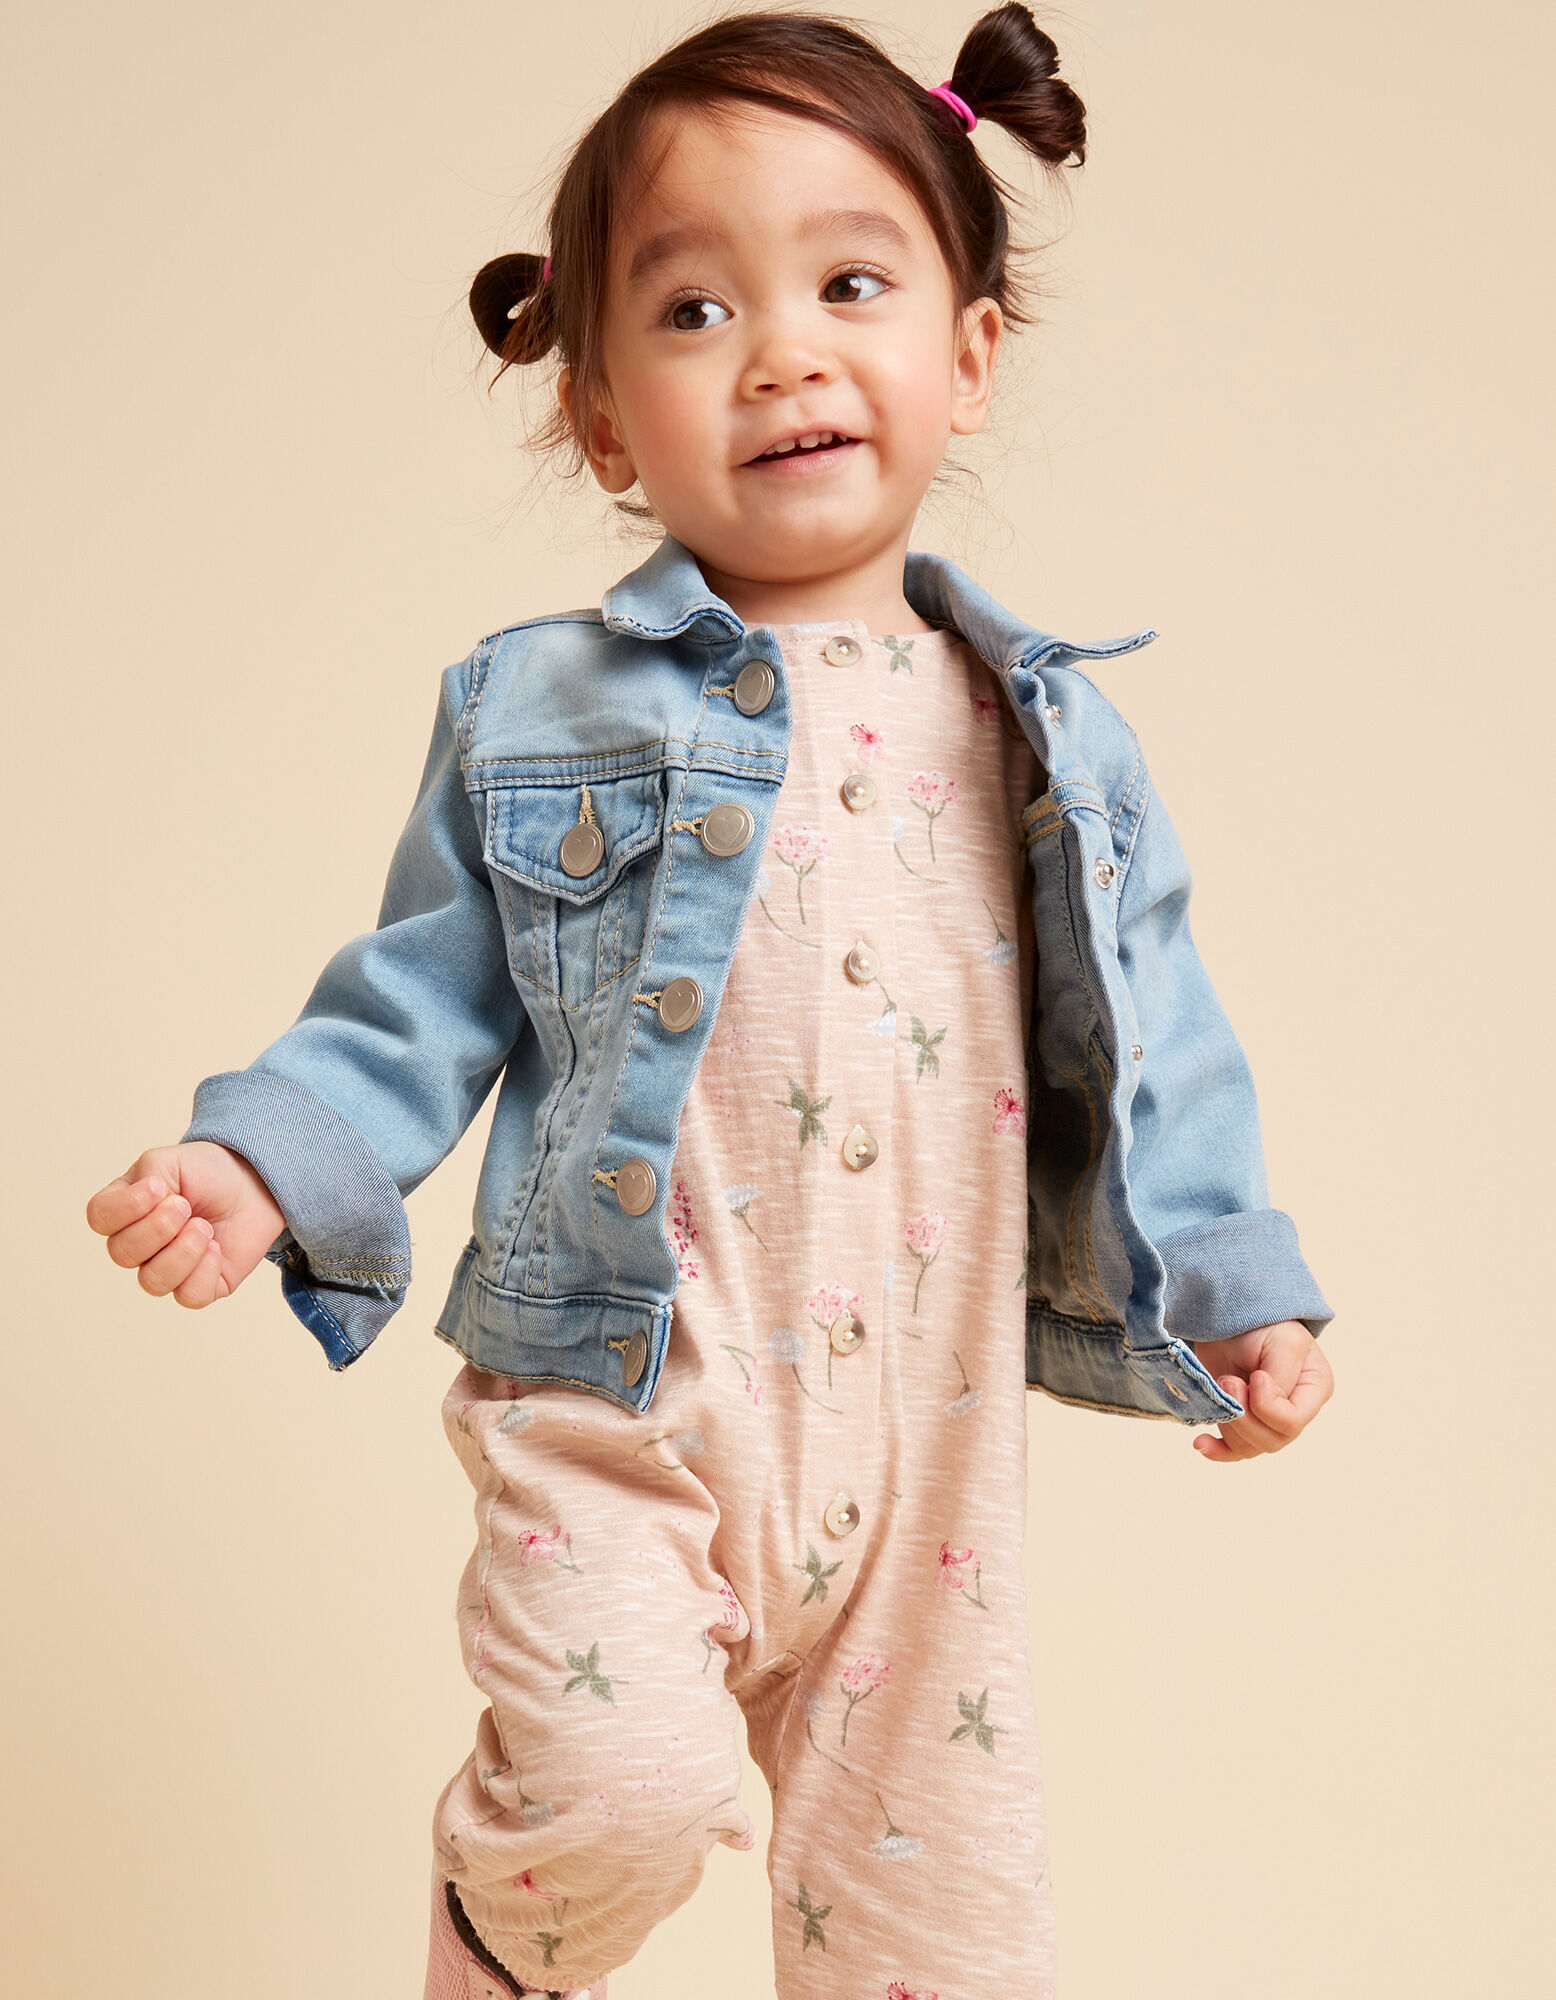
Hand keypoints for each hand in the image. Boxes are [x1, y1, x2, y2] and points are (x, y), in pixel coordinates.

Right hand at [86, 1142, 287, 1308]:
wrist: (254, 1183)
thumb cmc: (207, 1172)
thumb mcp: (170, 1160)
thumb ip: (146, 1177)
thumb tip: (148, 1210)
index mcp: (124, 1209)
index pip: (99, 1218)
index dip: (125, 1207)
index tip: (159, 1188)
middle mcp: (139, 1243)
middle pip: (122, 1253)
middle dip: (159, 1227)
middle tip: (186, 1206)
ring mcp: (165, 1268)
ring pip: (152, 1281)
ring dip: (182, 1251)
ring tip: (204, 1227)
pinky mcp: (197, 1287)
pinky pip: (188, 1296)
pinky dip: (204, 1270)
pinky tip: (216, 1248)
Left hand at [1190, 1320, 1333, 1463]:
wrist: (1232, 1317)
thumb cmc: (1264, 1324)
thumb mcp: (1282, 1343)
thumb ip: (1281, 1377)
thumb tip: (1264, 1403)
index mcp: (1315, 1389)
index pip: (1293, 1421)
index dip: (1267, 1407)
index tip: (1253, 1376)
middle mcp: (1296, 1409)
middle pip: (1273, 1440)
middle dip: (1244, 1417)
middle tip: (1227, 1381)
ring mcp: (1269, 1419)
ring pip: (1251, 1448)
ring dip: (1229, 1424)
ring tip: (1220, 1387)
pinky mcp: (1243, 1422)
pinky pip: (1234, 1450)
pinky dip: (1217, 1450)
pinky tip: (1201, 1442)